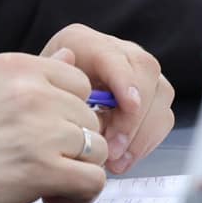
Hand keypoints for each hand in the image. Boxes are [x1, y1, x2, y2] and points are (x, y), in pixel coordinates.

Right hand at [0, 53, 108, 202]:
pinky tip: (45, 198)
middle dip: (72, 147)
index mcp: (13, 66)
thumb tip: (71, 62)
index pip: (78, 84)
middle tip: (37, 166)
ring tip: (41, 185)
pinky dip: (77, 197)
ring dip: (76, 172)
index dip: (67, 115)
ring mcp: (38, 128)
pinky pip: (93, 182)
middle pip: (90, 119)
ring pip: (97, 151)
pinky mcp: (40, 169)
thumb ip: (24, 79)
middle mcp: (31, 90)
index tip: (43, 136)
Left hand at [35, 24, 174, 173]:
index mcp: (82, 42)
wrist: (47, 109)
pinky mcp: (149, 95)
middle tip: (112, 149)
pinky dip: (145, 142)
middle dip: (133, 116)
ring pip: (160, 94)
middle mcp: (115, 50)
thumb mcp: (39, 93)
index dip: (124, 79)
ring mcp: (135, 71)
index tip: (129, 106)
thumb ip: (58, 93)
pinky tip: (123, 159)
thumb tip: (83, 97)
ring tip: (115, 160)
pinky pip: (162, 115)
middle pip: (144, 70)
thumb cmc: (42, 100)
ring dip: (141, 133)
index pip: (113, 54)